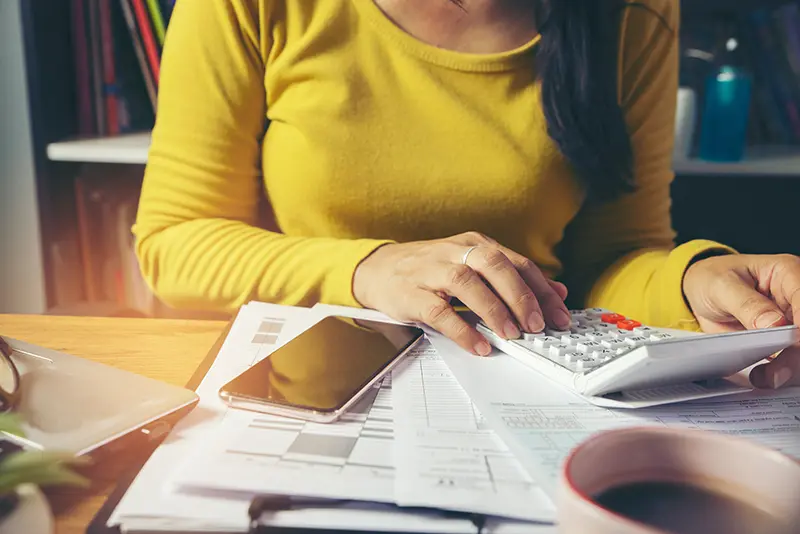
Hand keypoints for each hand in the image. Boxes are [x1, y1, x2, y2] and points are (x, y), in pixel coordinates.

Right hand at [353, 231, 570, 355]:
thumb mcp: (472, 267)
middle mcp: (455, 252)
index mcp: (475, 245)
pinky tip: (477, 344)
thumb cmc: (429, 270)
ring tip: (511, 333)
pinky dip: (461, 329)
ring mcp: (431, 270)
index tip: (559, 314)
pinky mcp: (411, 293)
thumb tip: (557, 292)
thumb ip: (512, 278)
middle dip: (521, 296)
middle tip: (538, 324)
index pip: (516, 263)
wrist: (378, 270)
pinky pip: (438, 311)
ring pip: (467, 282)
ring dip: (493, 309)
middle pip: (495, 265)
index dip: (541, 289)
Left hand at [682, 253, 799, 388]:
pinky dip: (782, 372)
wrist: (701, 290)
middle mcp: (795, 298)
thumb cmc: (712, 279)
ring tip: (765, 377)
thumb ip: (746, 304)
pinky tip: (764, 376)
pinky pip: (791, 359)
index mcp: (787, 273)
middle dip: (796, 354)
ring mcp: (792, 320)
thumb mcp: (721, 286)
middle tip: (775, 371)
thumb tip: (774, 323)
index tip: (792, 344)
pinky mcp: (784, 339)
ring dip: (790, 368)